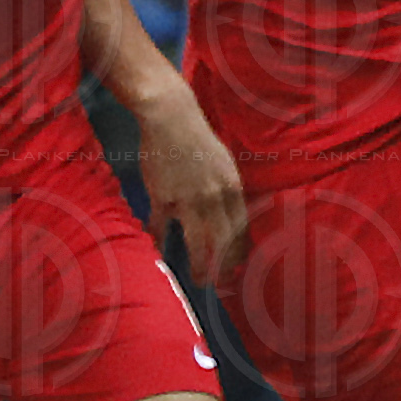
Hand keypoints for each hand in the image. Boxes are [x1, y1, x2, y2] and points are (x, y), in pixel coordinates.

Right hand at [137, 81, 249, 283]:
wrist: (171, 117)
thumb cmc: (197, 139)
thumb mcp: (223, 162)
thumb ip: (227, 188)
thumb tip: (231, 212)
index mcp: (231, 186)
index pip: (241, 226)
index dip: (240, 249)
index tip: (239, 265)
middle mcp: (214, 195)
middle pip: (224, 240)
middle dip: (225, 265)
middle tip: (222, 282)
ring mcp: (188, 197)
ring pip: (198, 241)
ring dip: (200, 264)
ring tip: (200, 280)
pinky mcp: (163, 196)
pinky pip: (162, 227)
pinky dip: (160, 242)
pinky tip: (159, 253)